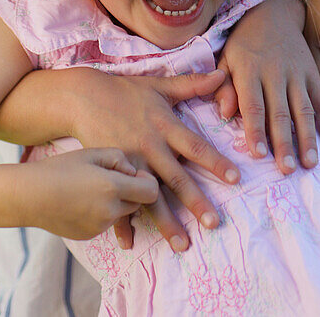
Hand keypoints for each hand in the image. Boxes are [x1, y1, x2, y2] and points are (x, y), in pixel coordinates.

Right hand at [17, 148, 158, 239]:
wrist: (30, 196)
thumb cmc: (61, 168)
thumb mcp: (92, 153)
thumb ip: (120, 159)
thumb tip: (133, 173)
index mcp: (113, 188)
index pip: (151, 192)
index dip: (148, 181)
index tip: (135, 173)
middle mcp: (110, 211)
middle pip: (138, 204)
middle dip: (132, 191)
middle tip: (111, 178)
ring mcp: (99, 227)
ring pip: (121, 213)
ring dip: (116, 202)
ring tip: (92, 187)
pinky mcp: (89, 235)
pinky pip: (105, 222)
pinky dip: (101, 212)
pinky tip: (82, 200)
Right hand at [67, 67, 239, 251]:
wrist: (84, 97)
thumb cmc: (126, 90)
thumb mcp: (160, 86)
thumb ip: (192, 84)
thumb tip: (222, 73)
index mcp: (165, 126)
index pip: (196, 147)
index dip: (216, 162)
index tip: (235, 179)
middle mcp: (150, 147)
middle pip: (177, 179)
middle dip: (196, 202)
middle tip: (214, 224)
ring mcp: (130, 163)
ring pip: (151, 197)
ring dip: (167, 222)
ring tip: (183, 245)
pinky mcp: (111, 173)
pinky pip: (118, 200)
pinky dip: (122, 222)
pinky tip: (130, 243)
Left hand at [214, 0, 319, 173]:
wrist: (273, 13)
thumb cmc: (243, 44)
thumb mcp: (226, 59)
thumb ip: (223, 86)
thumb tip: (225, 113)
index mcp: (250, 71)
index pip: (253, 104)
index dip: (256, 130)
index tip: (258, 155)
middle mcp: (276, 73)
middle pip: (281, 112)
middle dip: (284, 142)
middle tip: (287, 169)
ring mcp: (298, 74)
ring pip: (305, 109)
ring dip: (309, 137)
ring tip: (310, 163)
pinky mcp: (313, 73)